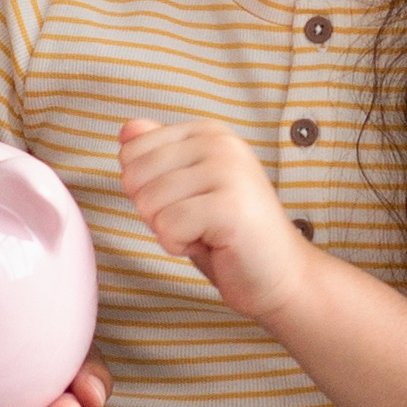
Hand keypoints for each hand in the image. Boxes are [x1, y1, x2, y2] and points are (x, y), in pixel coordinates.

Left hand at [119, 117, 320, 322]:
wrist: (280, 275)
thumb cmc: (227, 235)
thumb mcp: (185, 188)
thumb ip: (157, 155)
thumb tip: (126, 131)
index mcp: (208, 131)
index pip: (132, 152)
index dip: (146, 190)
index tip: (187, 202)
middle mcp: (220, 142)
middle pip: (135, 177)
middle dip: (154, 212)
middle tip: (197, 222)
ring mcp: (228, 171)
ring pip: (148, 204)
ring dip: (170, 232)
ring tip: (208, 233)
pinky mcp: (229, 206)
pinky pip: (168, 227)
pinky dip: (180, 246)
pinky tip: (213, 245)